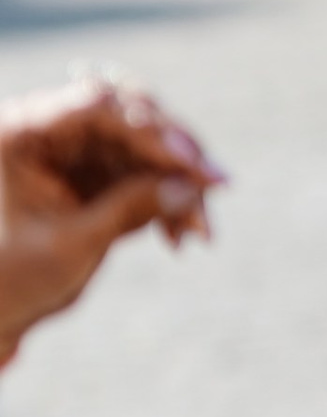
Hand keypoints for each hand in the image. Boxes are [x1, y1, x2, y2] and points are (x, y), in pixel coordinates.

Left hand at [0, 77, 222, 366]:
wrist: (5, 309)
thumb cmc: (15, 279)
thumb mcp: (70, 245)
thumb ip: (127, 210)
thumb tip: (189, 187)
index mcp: (25, 132)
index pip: (96, 108)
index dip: (148, 128)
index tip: (188, 160)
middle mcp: (57, 131)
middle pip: (134, 115)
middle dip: (178, 153)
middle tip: (216, 183)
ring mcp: (86, 151)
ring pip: (156, 147)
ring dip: (186, 184)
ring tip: (203, 232)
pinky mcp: (109, 174)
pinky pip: (159, 175)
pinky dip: (178, 204)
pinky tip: (183, 240)